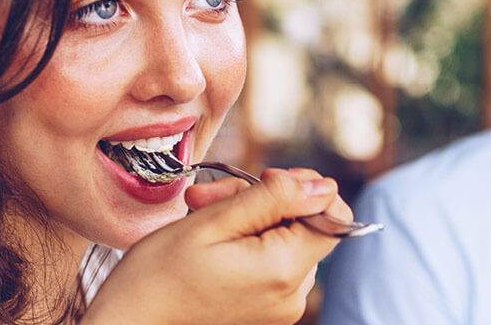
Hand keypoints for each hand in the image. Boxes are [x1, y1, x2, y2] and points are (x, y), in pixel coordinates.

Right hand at [82, 168, 352, 324]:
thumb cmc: (156, 277)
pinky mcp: (264, 313)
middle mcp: (292, 296)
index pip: (334, 218)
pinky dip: (245, 245)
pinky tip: (209, 241)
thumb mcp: (212, 222)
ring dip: (247, 219)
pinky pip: (269, 266)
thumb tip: (325, 186)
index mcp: (284, 272)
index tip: (266, 179)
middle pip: (303, 227)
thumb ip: (274, 200)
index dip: (306, 189)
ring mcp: (279, 308)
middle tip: (209, 196)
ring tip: (200, 215)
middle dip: (263, 201)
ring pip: (283, 242)